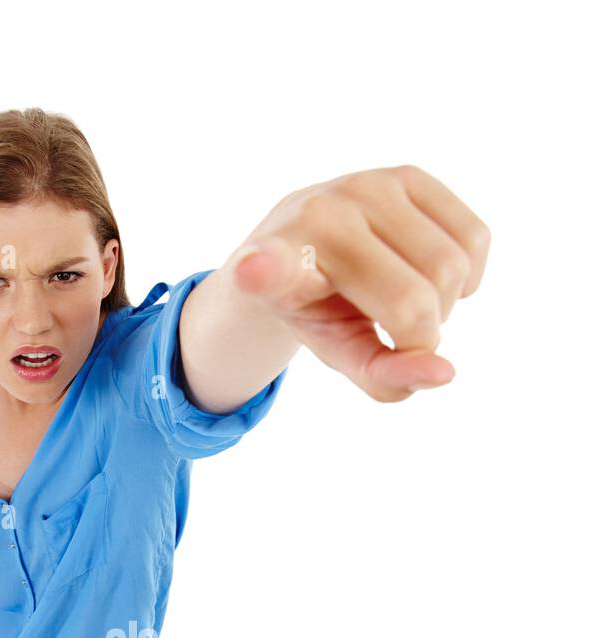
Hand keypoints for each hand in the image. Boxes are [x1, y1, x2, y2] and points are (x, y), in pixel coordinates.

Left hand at [230, 166, 489, 401]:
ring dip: (446, 304)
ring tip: (406, 299)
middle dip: (424, 335)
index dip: (265, 269)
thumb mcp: (340, 352)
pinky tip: (430, 275)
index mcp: (278, 267)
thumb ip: (385, 376)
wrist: (309, 242)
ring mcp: (365, 185)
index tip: (252, 269)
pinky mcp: (406, 174)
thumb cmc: (318, 308)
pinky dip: (468, 274)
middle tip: (395, 330)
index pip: (270, 266)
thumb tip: (445, 373)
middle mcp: (320, 215)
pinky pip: (474, 237)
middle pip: (416, 301)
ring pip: (452, 267)